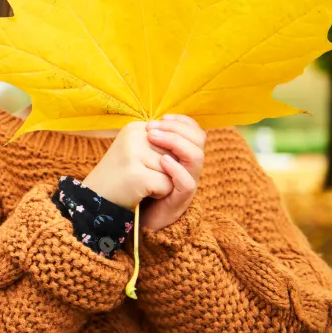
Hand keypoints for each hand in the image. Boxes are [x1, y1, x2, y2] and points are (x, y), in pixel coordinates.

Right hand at [82, 121, 173, 210]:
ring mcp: (133, 153)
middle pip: (175, 154)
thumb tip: (193, 145)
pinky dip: (159, 194)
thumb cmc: (122, 179)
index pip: (176, 136)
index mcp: (136, 127)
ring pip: (174, 169)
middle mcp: (134, 135)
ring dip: (163, 182)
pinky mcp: (136, 174)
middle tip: (142, 175)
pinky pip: (167, 185)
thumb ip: (165, 144)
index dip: (170, 157)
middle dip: (166, 170)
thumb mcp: (141, 153)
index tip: (147, 165)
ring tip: (140, 184)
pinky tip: (140, 193)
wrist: (95, 200)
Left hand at [142, 114, 204, 231]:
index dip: (182, 121)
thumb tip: (146, 122)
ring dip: (175, 143)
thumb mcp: (143, 159)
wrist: (133, 214)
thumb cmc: (137, 184)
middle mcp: (188, 167)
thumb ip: (151, 143)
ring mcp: (186, 183)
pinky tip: (162, 161)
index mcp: (182, 155)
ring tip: (153, 138)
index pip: (194, 131)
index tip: (161, 118)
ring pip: (196, 157)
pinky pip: (187, 182)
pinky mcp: (180, 200)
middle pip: (199, 140)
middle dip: (176, 129)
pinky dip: (176, 169)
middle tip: (151, 128)